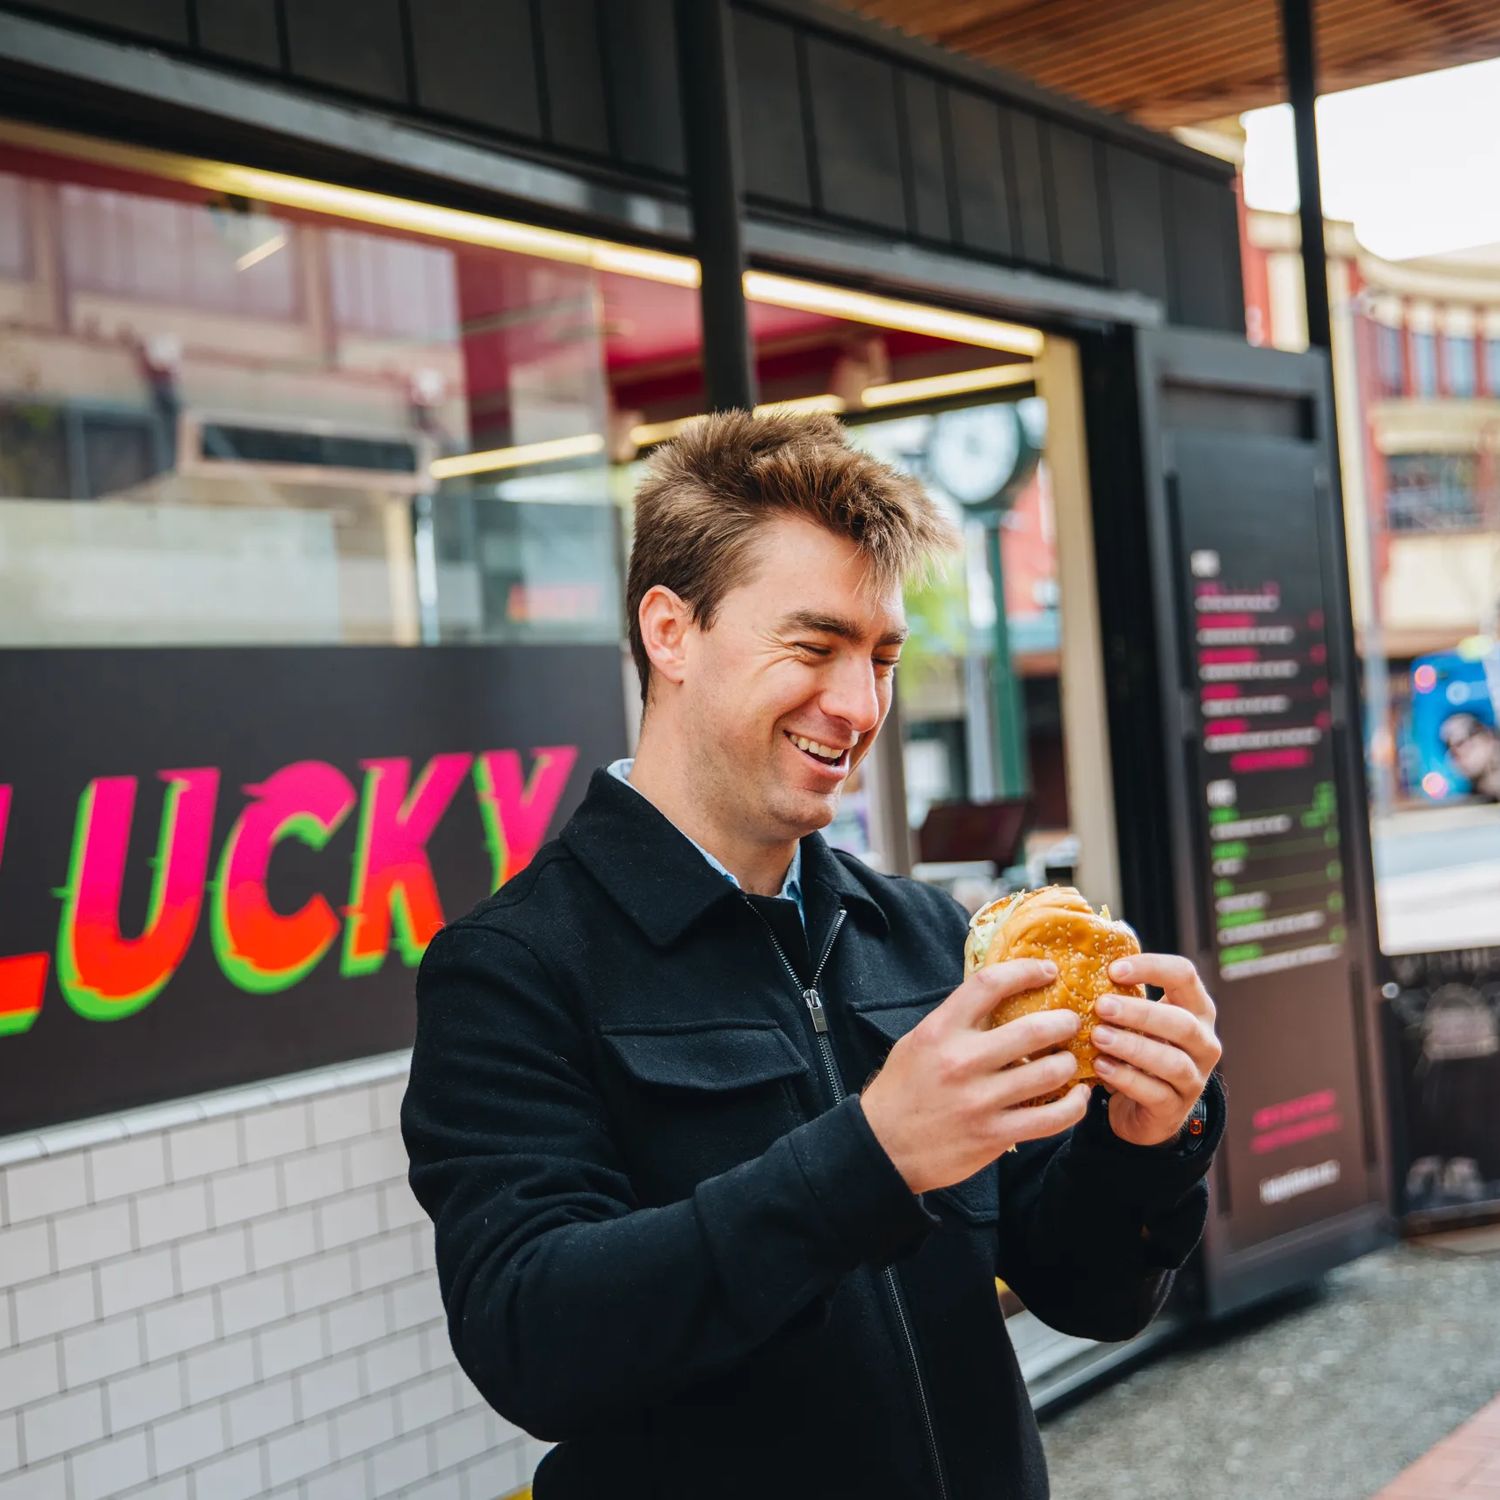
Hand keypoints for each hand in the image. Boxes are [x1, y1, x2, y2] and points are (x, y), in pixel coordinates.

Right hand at [860, 960, 1091, 1194]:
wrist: (883, 1147)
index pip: (989, 985)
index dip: (1025, 971)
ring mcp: (980, 1100)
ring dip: (1069, 1063)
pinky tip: (1078, 1097)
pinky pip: (1050, 1118)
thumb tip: (999, 998)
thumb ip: (956, 1021)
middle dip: (1064, 1022)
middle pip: (1033, 1029)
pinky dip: (1074, 1106)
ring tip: (1071, 1060)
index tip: (1047, 971)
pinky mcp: (994, 1135)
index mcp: (940, 1031)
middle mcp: (962, 1061)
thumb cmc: (902, 1090)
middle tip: (1071, 1021)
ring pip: (1049, 1073)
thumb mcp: (919, 1042)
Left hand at [1091, 954, 1222, 1146]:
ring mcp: (1194, 1079)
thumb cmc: (1135, 1051)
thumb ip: (1120, 994)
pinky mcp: (1175, 1109)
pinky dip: (1126, 1078)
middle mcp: (1204, 1043)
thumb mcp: (1135, 1020)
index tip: (1113, 970)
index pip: (1184, 975)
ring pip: (1172, 1061)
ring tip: (1097, 1037)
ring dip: (1132, 1046)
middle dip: (1140, 1012)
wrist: (1141, 1110)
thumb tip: (1077, 960)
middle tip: (1101, 1006)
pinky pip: (1155, 1093)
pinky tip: (1100, 1067)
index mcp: (1196, 1009)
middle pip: (1181, 1022)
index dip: (1151, 967)